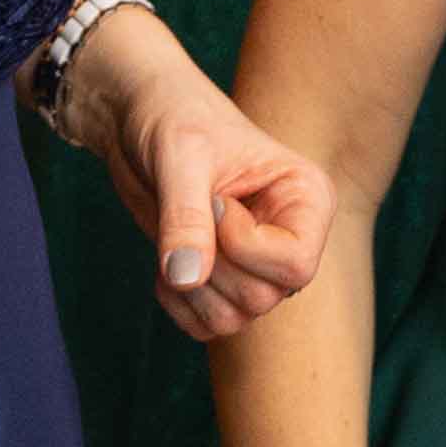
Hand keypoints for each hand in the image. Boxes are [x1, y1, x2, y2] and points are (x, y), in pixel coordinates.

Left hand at [82, 40, 333, 340]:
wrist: (138, 120)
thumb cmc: (173, 119)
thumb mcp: (181, 156)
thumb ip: (186, 216)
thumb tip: (186, 278)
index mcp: (307, 199)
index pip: (296, 264)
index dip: (244, 246)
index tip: (215, 200)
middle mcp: (291, 238)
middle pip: (264, 297)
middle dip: (212, 266)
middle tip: (189, 216)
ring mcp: (258, 266)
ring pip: (237, 319)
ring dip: (192, 289)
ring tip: (174, 238)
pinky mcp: (223, 282)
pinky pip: (207, 327)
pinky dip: (178, 304)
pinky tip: (164, 263)